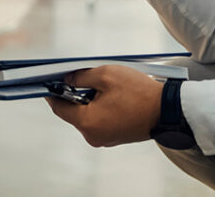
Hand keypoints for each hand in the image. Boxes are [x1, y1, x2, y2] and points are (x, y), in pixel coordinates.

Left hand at [45, 65, 162, 147]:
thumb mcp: (106, 75)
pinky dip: (99, 108)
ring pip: (87, 116)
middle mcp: (93, 136)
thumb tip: (67, 79)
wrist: (167, 110)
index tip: (48, 82)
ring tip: (104, 85)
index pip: (59, 108)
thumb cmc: (138, 92)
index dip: (52, 93)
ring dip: (89, 100)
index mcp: (88, 122)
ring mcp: (104, 139)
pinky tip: (111, 95)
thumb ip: (81, 77)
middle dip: (74, 94)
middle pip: (73, 112)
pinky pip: (99, 121)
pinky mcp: (114, 138)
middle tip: (81, 76)